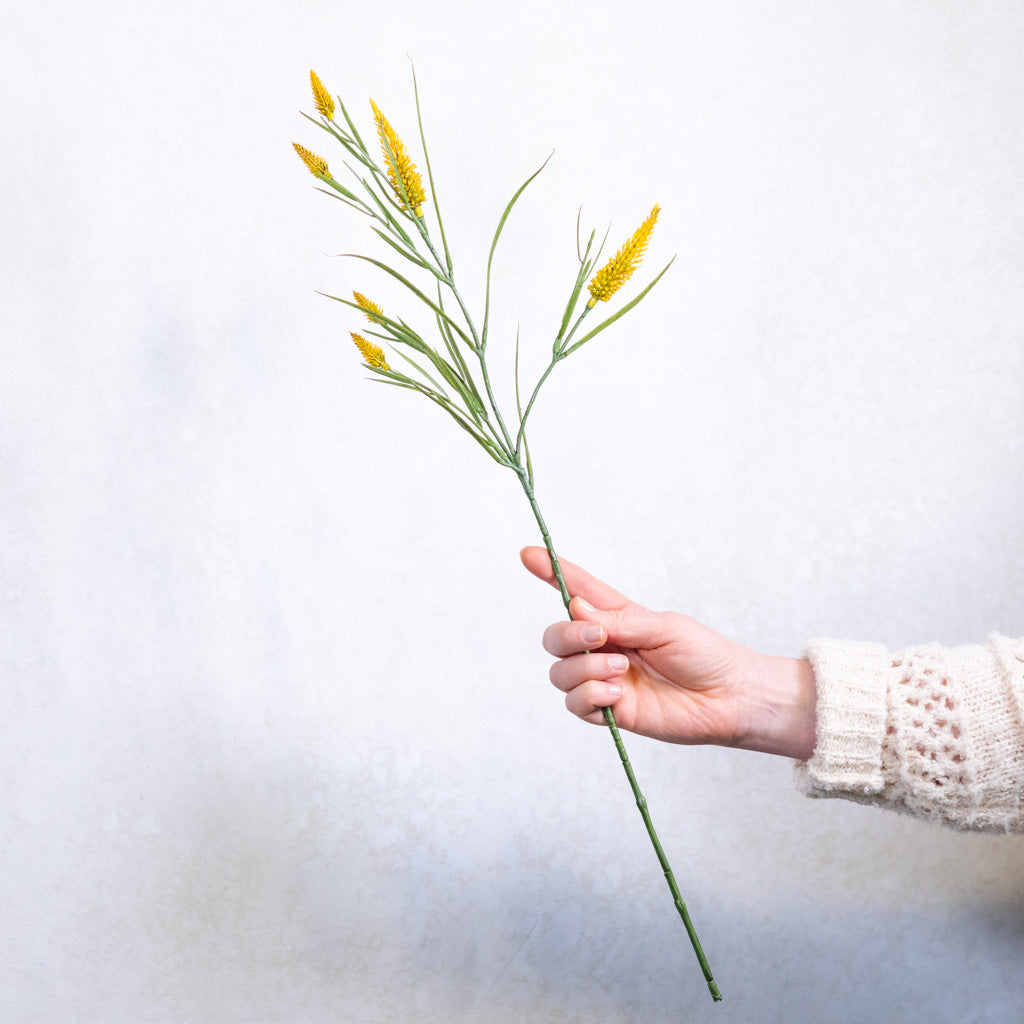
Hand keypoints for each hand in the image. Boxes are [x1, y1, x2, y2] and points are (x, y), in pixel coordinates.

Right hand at [521, 546, 816, 758]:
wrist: (731, 698)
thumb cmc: (705, 654)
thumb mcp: (664, 626)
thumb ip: (619, 620)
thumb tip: (576, 608)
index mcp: (618, 617)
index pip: (577, 591)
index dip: (550, 572)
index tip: (528, 554)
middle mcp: (604, 647)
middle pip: (555, 636)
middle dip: (567, 633)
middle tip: (599, 636)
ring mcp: (604, 679)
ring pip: (560, 672)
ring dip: (584, 668)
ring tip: (621, 671)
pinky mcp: (611, 710)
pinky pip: (576, 704)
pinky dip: (590, 696)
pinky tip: (617, 694)